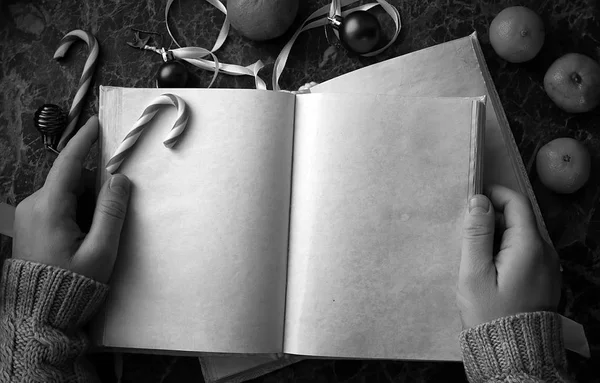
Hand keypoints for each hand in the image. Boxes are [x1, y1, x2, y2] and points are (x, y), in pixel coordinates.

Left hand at [12, 116, 130, 283]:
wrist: (40, 314)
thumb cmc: (73, 283)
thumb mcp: (101, 250)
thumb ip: (112, 211)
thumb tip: (119, 178)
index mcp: (49, 208)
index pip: (68, 164)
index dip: (83, 141)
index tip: (96, 123)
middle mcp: (34, 205)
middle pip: (72, 181)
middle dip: (95, 190)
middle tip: (110, 220)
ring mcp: (30, 215)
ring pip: (67, 194)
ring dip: (87, 205)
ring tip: (95, 237)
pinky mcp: (31, 224)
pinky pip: (58, 206)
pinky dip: (77, 213)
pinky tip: (83, 238)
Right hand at [457, 184, 560, 328]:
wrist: (513, 354)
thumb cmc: (489, 313)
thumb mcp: (474, 272)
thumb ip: (476, 234)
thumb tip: (479, 200)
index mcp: (529, 246)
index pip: (517, 203)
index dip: (494, 195)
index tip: (472, 201)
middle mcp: (545, 252)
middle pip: (519, 218)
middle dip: (493, 218)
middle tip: (467, 235)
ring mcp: (548, 266)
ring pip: (522, 235)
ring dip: (499, 236)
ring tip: (476, 256)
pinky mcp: (545, 278)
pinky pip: (526, 252)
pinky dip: (507, 250)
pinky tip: (490, 269)